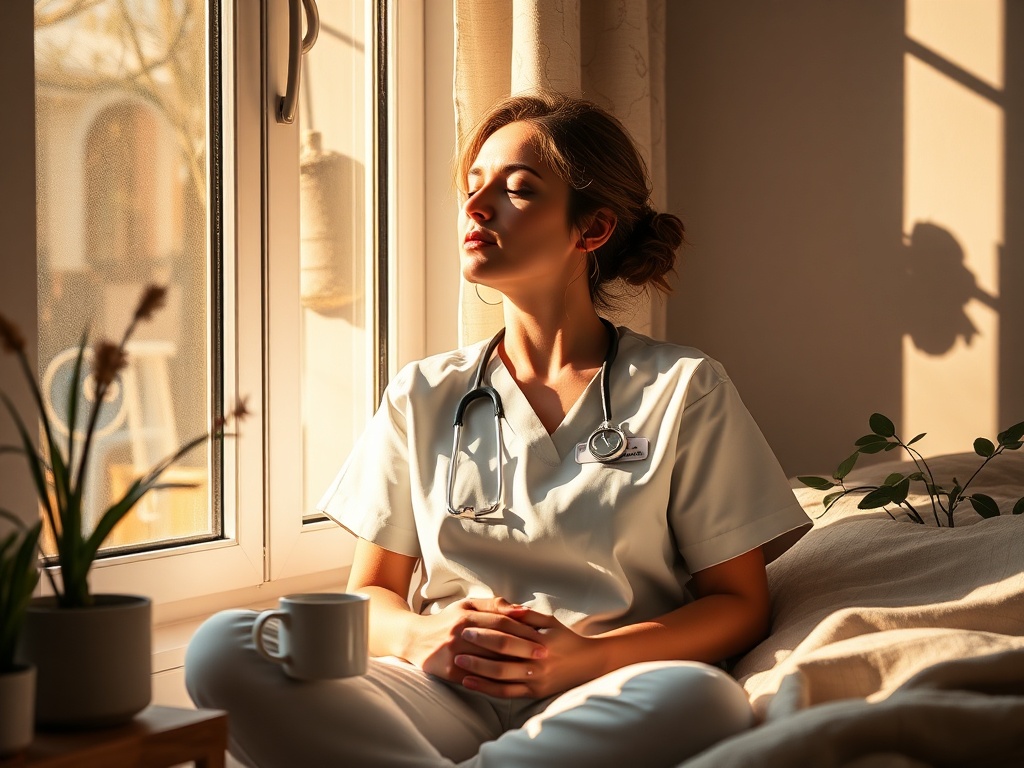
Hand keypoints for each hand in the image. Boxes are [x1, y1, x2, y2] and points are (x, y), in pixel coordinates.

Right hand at [406, 597, 546, 687]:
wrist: (414, 639)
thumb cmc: (447, 620)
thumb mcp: (466, 605)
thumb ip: (493, 605)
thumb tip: (520, 609)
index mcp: (466, 615)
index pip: (500, 621)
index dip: (522, 628)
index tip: (541, 635)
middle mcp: (460, 633)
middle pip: (498, 641)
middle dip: (523, 647)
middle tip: (544, 653)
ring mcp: (454, 653)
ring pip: (490, 661)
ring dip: (514, 665)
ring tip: (534, 669)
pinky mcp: (450, 672)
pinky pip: (477, 677)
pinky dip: (495, 681)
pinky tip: (512, 682)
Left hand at [453, 607, 602, 698]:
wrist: (588, 663)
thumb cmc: (566, 639)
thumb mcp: (550, 622)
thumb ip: (527, 616)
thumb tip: (507, 609)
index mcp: (540, 643)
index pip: (508, 638)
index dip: (486, 634)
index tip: (467, 628)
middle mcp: (538, 663)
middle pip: (501, 658)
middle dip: (477, 651)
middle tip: (457, 644)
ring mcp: (535, 680)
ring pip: (501, 679)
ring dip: (478, 672)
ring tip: (458, 664)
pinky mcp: (533, 693)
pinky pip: (506, 694)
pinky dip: (486, 689)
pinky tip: (470, 683)